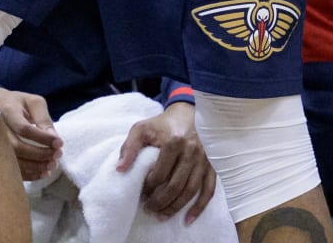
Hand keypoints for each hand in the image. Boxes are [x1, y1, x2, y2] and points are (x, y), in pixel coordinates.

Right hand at [0, 88, 60, 179]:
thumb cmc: (15, 103)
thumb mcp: (31, 102)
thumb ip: (43, 118)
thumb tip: (54, 138)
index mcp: (6, 110)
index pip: (24, 129)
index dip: (43, 138)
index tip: (59, 143)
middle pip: (17, 147)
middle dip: (40, 154)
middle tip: (57, 156)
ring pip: (12, 161)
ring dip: (35, 166)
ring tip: (51, 165)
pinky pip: (9, 169)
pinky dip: (28, 174)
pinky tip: (41, 173)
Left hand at [117, 101, 216, 222]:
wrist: (188, 114)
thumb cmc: (162, 124)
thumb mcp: (141, 128)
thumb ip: (129, 147)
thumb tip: (120, 169)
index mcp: (173, 142)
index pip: (160, 173)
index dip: (149, 187)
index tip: (141, 194)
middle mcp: (191, 152)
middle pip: (176, 185)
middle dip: (161, 201)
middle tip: (149, 209)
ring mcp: (204, 161)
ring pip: (191, 191)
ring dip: (176, 207)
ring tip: (162, 216)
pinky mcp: (212, 166)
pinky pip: (209, 190)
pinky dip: (199, 207)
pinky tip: (188, 219)